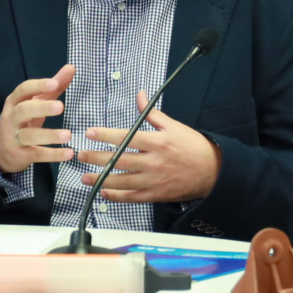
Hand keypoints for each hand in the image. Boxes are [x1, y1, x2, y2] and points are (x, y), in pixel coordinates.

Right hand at [0, 64, 76, 174]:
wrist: (0, 150)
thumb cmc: (22, 121)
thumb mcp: (35, 103)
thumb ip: (53, 87)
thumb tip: (72, 68)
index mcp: (15, 102)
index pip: (23, 90)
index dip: (38, 86)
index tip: (54, 83)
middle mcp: (11, 119)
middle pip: (23, 111)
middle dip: (41, 108)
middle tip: (60, 107)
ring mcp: (13, 138)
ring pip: (29, 135)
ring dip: (49, 135)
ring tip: (68, 135)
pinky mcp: (19, 155)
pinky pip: (36, 154)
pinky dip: (52, 155)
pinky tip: (68, 153)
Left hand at [74, 90, 221, 203]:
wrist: (212, 171)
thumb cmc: (192, 146)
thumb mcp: (173, 126)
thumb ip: (152, 113)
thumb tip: (140, 95)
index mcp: (157, 142)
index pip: (126, 137)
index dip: (106, 135)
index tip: (90, 133)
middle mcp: (153, 161)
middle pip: (119, 160)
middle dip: (97, 158)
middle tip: (80, 155)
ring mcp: (153, 180)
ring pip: (122, 181)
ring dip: (101, 179)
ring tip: (85, 176)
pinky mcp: (155, 194)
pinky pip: (132, 197)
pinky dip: (116, 196)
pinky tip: (103, 191)